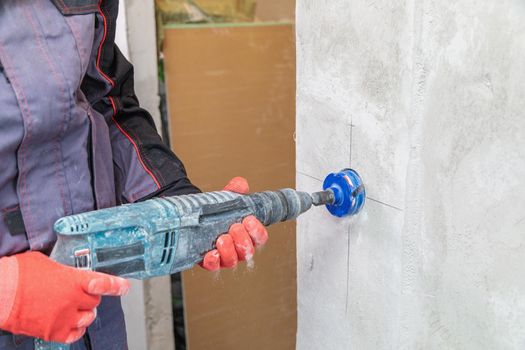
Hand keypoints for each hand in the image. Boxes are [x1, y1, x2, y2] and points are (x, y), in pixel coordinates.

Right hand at [0, 251, 129, 343]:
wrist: (0, 293)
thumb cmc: (18, 274)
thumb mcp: (47, 263)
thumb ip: (64, 271)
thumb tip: (67, 274)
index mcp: (74, 279)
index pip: (102, 283)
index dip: (116, 286)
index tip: (125, 287)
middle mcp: (73, 299)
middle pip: (94, 302)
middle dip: (89, 298)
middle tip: (77, 295)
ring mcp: (65, 317)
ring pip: (88, 318)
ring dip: (83, 313)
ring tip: (72, 309)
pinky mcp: (53, 332)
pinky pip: (74, 335)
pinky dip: (75, 329)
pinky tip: (69, 323)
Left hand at [201, 177, 268, 270]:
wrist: (197, 217)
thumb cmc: (217, 212)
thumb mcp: (227, 198)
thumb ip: (235, 190)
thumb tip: (241, 184)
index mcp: (247, 234)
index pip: (259, 237)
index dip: (257, 230)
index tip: (249, 219)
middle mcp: (238, 248)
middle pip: (248, 251)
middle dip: (243, 240)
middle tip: (235, 227)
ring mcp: (224, 256)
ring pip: (232, 261)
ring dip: (229, 250)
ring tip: (222, 238)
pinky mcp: (209, 261)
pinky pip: (213, 266)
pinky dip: (213, 261)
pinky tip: (211, 253)